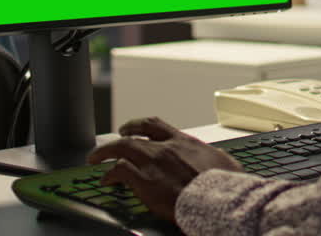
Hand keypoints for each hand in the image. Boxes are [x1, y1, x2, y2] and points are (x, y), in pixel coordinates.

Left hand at [88, 117, 244, 221]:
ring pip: (121, 148)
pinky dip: (109, 174)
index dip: (140, 125)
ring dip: (105, 152)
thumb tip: (220, 161)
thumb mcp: (224, 163)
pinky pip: (118, 172)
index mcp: (184, 142)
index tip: (133, 127)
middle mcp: (165, 147)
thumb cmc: (223, 184)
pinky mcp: (143, 180)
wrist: (216, 196)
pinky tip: (106, 180)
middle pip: (134, 135)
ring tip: (96, 158)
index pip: (156, 125)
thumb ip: (214, 159)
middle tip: (111, 140)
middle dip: (120, 136)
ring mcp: (152, 162)